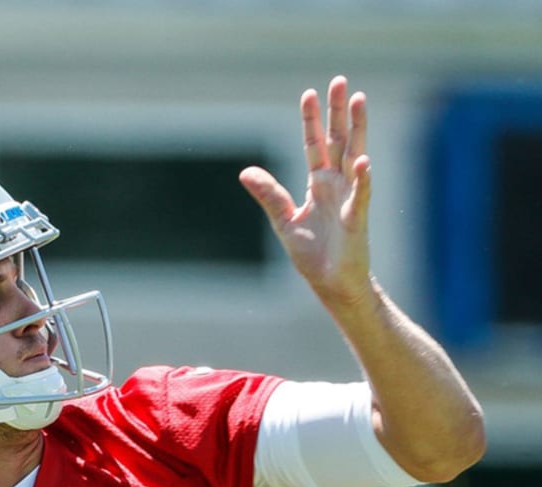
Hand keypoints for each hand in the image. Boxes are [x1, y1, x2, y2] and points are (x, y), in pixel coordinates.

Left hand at [239, 75, 372, 310]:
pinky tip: (363, 160)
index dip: (311, 120)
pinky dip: (362, 179)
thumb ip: (269, 194)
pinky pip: (361, 194)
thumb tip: (245, 171)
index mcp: (319, 184)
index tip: (308, 93)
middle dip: (338, 112)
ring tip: (359, 100)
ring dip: (358, 129)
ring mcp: (349, 197)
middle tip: (339, 81)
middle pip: (337, 140)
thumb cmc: (312, 254)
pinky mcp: (357, 218)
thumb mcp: (283, 220)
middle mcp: (336, 184)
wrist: (331, 282)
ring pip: (355, 155)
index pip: (314, 145)